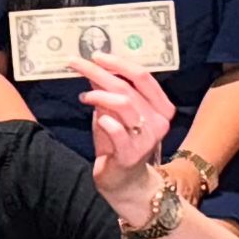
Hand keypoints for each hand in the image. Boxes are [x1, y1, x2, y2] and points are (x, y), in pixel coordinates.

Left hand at [78, 57, 176, 223]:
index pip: (143, 77)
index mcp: (161, 107)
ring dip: (99, 94)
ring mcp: (147, 139)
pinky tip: (97, 119)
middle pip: (128, 87)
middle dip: (100, 72)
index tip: (96, 56)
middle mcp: (159, 121)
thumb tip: (93, 66)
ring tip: (85, 97)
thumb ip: (109, 91)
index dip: (119, 63)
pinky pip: (117, 130)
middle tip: (77, 64)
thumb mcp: (115, 113)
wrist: (125, 183)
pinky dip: (104, 120)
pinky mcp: (131, 155)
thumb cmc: (119, 144)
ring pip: (123, 103)